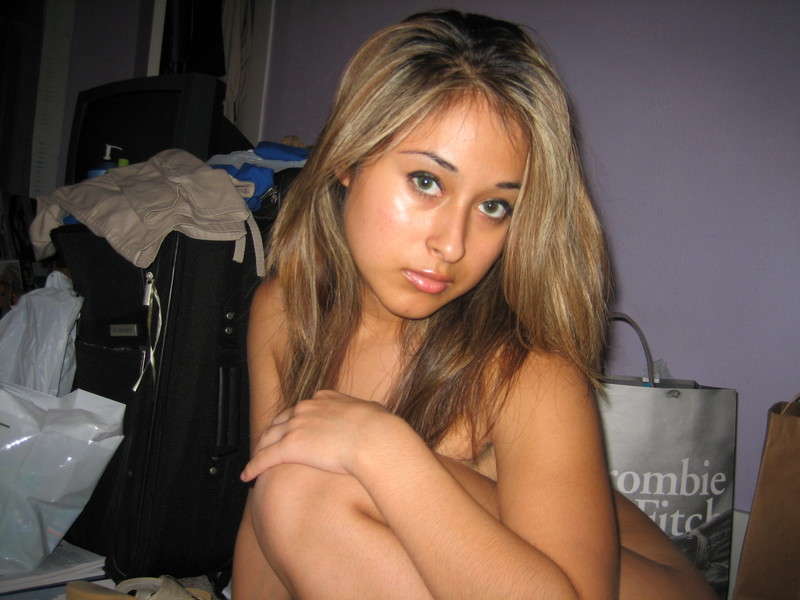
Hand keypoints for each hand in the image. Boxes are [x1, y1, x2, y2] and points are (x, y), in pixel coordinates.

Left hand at [240, 390, 395, 481]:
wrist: (374, 438)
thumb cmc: (379, 428)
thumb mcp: (372, 411)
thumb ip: (363, 412)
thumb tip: (371, 415)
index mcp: (323, 398)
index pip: (301, 409)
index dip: (294, 420)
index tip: (293, 429)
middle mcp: (305, 408)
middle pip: (280, 421)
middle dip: (273, 433)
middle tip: (269, 444)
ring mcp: (296, 426)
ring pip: (268, 438)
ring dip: (260, 449)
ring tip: (256, 460)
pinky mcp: (290, 446)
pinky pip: (264, 457)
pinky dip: (253, 466)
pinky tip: (247, 475)